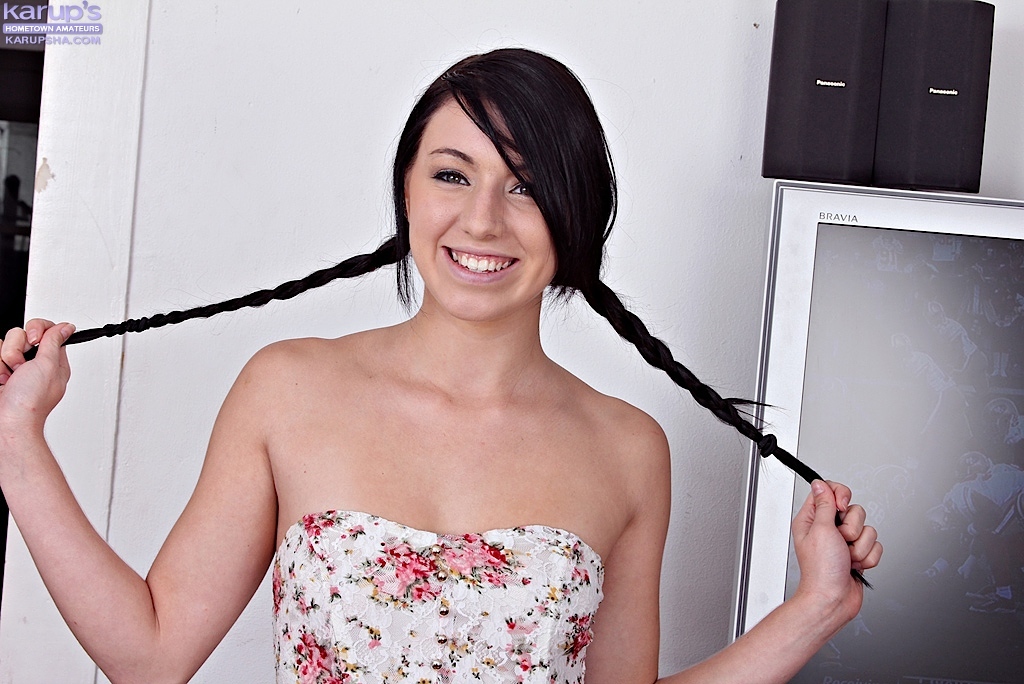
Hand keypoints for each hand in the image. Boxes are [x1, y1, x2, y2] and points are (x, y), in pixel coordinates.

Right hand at [0, 319, 75, 434]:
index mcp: (53, 360)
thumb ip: (55, 342)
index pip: (48, 329)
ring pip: (5, 344)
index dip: (39, 329)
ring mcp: (15, 367)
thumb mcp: (49, 366)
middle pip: (22, 334)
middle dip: (18, 348)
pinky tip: (2, 381)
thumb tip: (68, 326)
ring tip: (11, 378)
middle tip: (22, 366)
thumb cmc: (31, 402)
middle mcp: (35, 362)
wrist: (9, 422)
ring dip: (5, 360)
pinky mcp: (1, 371)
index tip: (35, 340)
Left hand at [791, 480, 881, 622]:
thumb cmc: (820, 570)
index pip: (829, 490)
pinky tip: (854, 565)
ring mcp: (844, 542)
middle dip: (852, 528)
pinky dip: (867, 557)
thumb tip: (820, 484)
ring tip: (846, 557)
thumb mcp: (820, 530)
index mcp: (812, 519)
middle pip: (854, 510)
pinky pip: (875, 545)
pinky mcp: (858, 553)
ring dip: (859, 546)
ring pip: (868, 529)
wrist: (833, 599)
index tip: (841, 508)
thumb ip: (824, 504)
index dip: (840, 495)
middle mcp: (828, 528)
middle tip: (840, 541)